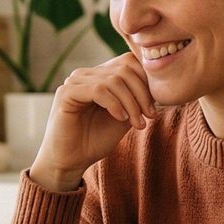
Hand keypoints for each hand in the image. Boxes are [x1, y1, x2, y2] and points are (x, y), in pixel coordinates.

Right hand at [28, 53, 155, 192]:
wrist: (71, 161)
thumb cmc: (96, 140)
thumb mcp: (125, 116)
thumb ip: (136, 98)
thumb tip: (158, 84)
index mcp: (99, 75)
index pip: (129, 62)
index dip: (146, 81)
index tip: (153, 109)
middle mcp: (86, 74)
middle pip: (124, 69)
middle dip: (142, 93)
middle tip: (149, 116)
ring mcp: (74, 81)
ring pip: (113, 80)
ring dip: (131, 103)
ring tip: (137, 123)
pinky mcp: (66, 93)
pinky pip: (98, 90)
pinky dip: (114, 104)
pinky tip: (120, 119)